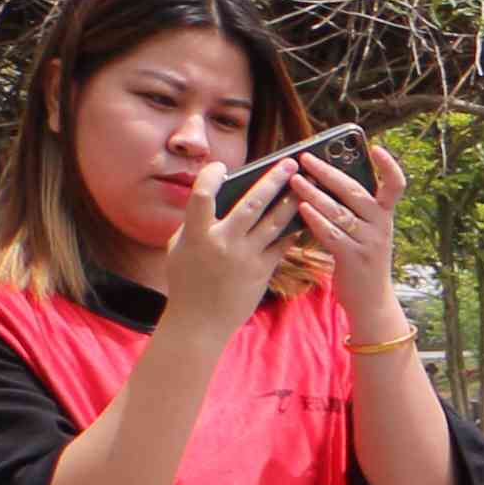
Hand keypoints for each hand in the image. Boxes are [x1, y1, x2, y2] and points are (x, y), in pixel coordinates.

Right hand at [168, 146, 308, 337]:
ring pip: (274, 222)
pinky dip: (293, 227)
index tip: (222, 166)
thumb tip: (212, 197)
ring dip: (291, 200)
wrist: (201, 322)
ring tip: (304, 184)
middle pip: (251, 204)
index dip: (211, 176)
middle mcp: (223, 243)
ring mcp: (246, 257)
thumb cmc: (187, 281)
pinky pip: (282, 244)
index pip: (202, 196)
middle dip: (273, 180)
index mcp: (196, 235)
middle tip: (289, 163)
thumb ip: (193, 224)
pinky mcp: (263, 270)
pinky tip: (304, 214)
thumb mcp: (179, 249)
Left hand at [283, 141, 408, 326]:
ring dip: (315, 194)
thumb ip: (353, 209)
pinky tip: (301, 208)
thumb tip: (323, 179)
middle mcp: (381, 226)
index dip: (389, 167)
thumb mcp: (366, 231)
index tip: (376, 147)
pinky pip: (333, 234)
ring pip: (340, 212)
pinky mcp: (354, 258)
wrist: (371, 300)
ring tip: (295, 180)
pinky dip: (316, 220)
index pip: (395, 186)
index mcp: (385, 215)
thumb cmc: (362, 258)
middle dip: (329, 173)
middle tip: (306, 158)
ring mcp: (369, 243)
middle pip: (356, 193)